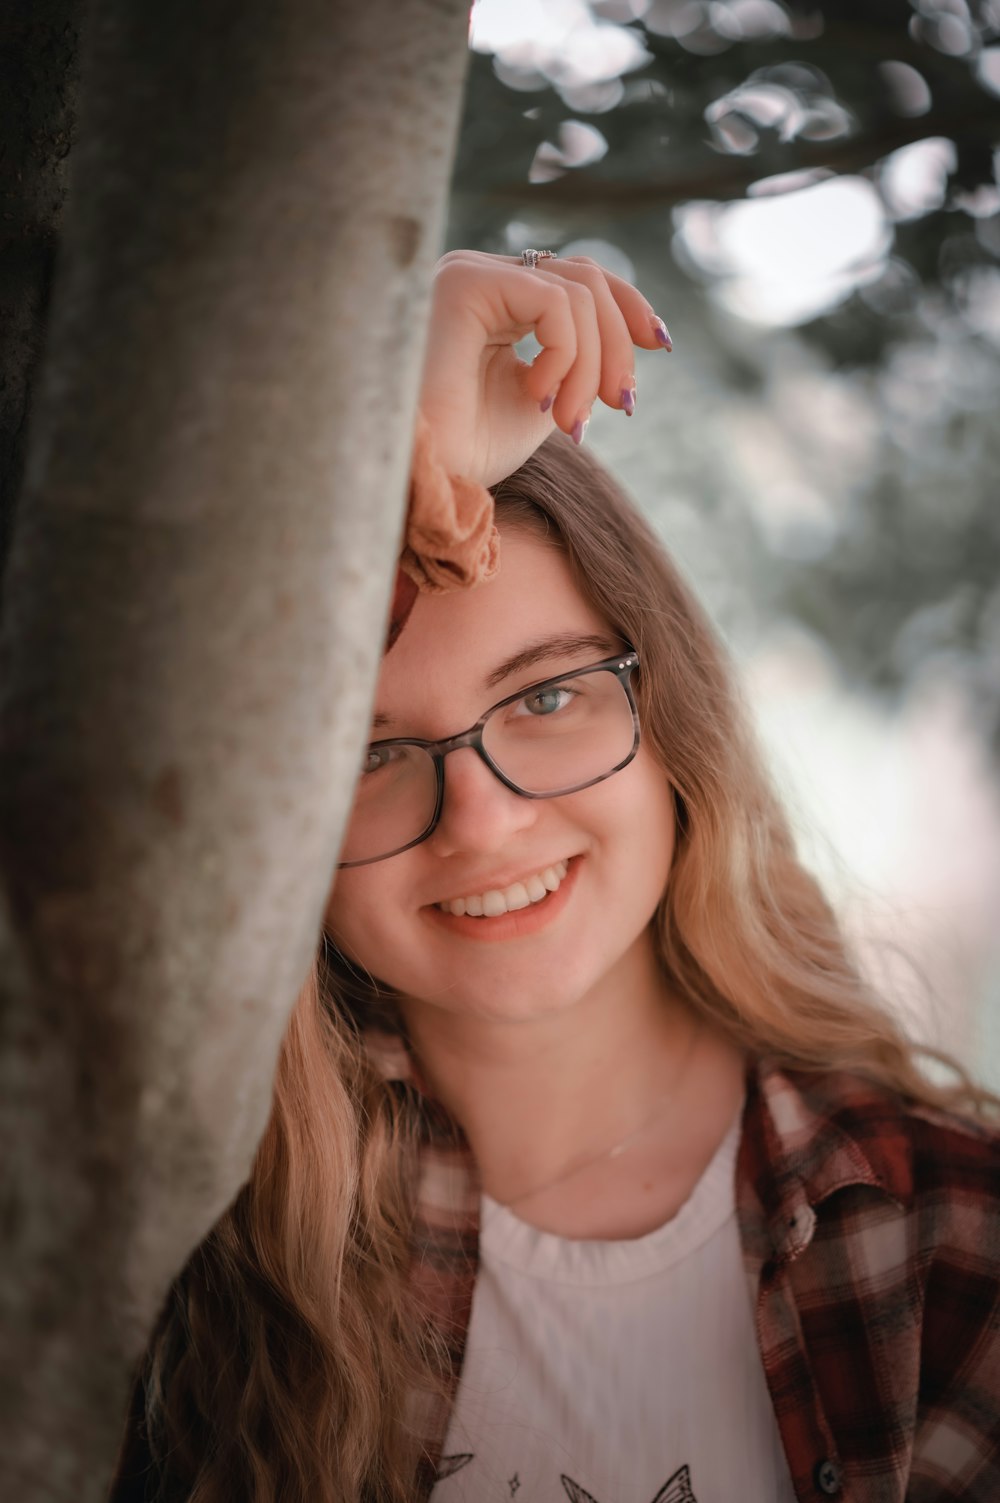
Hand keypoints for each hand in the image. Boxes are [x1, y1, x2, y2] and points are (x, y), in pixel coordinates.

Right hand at [417, 250, 671, 488]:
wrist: (425, 480)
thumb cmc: (470, 452)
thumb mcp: (544, 400)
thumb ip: (579, 361)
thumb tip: (633, 336)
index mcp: (496, 302)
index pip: (576, 278)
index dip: (628, 306)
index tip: (661, 346)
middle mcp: (480, 277)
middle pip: (586, 278)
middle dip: (619, 343)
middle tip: (623, 405)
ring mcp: (470, 274)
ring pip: (578, 292)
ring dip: (593, 365)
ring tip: (571, 422)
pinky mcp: (465, 283)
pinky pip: (554, 303)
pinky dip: (566, 356)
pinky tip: (539, 399)